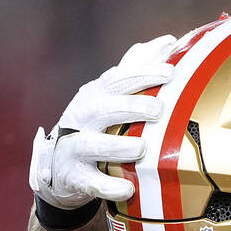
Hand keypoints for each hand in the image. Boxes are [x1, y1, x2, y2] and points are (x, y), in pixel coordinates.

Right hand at [29, 34, 176, 208]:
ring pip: (93, 145)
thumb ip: (136, 70)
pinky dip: (108, 186)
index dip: (144, 74)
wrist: (60, 167)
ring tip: (141, 148)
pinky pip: (91, 182)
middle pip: (103, 108)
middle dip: (131, 106)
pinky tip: (127, 188)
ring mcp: (75, 148)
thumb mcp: (110, 97)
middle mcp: (81, 118)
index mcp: (95, 96)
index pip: (118, 80)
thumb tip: (168, 41)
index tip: (171, 72)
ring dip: (118, 146)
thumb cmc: (95, 127)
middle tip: (158, 109)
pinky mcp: (74, 177)